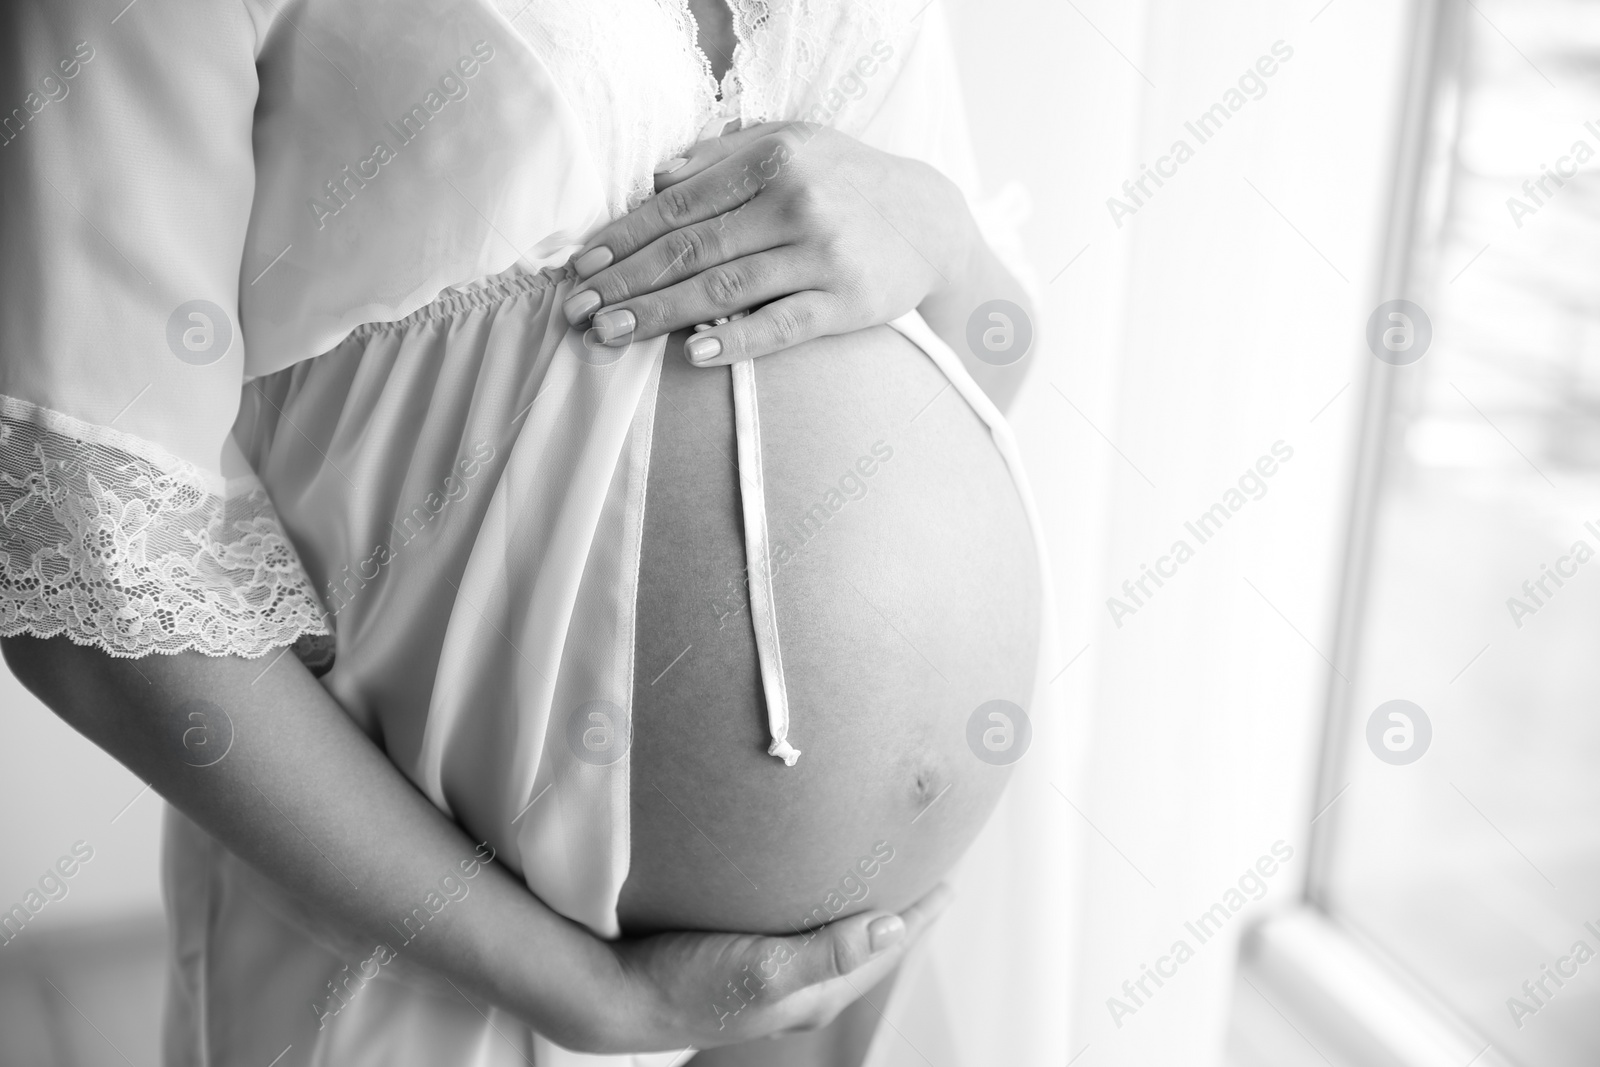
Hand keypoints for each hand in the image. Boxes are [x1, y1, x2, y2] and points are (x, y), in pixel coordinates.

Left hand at [560, 123, 977, 366]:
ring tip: (611, 334)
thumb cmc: (848, 182)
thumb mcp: (794, 145)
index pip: (679, 205)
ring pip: (724, 289)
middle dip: (626, 282)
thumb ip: (723, 156)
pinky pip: (781, 325)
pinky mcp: (847, 302)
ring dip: (659, 315)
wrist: (934, 222)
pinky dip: (735, 341)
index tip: (582, 267)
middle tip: (578, 310)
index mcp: (773, 160)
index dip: (624, 238)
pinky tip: (692, 354)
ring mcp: (822, 254)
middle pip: (691, 249)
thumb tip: (656, 179)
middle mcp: (795, 203)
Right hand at [587, 884, 951, 1052]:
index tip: (950, 879)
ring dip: (858, 909)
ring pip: (833, 939)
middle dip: (897, 912)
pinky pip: (798, 931)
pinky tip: (803, 887)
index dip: (919, 915)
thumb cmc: (685, 987)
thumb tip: (895, 926)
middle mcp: (799, 990)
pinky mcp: (738, 959)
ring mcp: (769, 977)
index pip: (886, 950)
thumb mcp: (762, 970)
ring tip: (874, 875)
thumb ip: (830, 953)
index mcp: (815, 994)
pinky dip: (818, 908)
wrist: (613, 997)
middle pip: (866, 946)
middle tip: (923, 871)